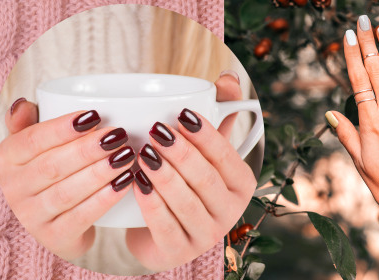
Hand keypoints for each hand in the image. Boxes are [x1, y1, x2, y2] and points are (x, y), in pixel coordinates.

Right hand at [0, 101, 134, 259]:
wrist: (52, 221)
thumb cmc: (47, 174)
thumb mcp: (32, 147)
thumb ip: (27, 124)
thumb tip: (24, 105)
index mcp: (7, 159)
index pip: (33, 140)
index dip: (63, 128)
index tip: (95, 116)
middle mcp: (13, 189)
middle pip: (53, 166)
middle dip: (89, 149)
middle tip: (119, 135)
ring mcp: (32, 216)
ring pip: (68, 192)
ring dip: (101, 172)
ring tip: (127, 156)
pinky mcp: (54, 237)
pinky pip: (81, 217)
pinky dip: (104, 199)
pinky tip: (125, 183)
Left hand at [125, 72, 256, 271]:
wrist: (166, 229)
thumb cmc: (188, 181)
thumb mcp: (205, 149)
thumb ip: (219, 113)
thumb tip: (228, 77)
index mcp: (242, 184)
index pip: (226, 157)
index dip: (204, 135)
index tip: (180, 114)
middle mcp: (230, 211)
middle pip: (205, 179)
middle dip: (181, 153)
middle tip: (156, 130)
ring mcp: (207, 235)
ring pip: (185, 202)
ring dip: (163, 175)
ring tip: (142, 152)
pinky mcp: (180, 251)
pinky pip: (165, 226)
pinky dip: (151, 203)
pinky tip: (136, 182)